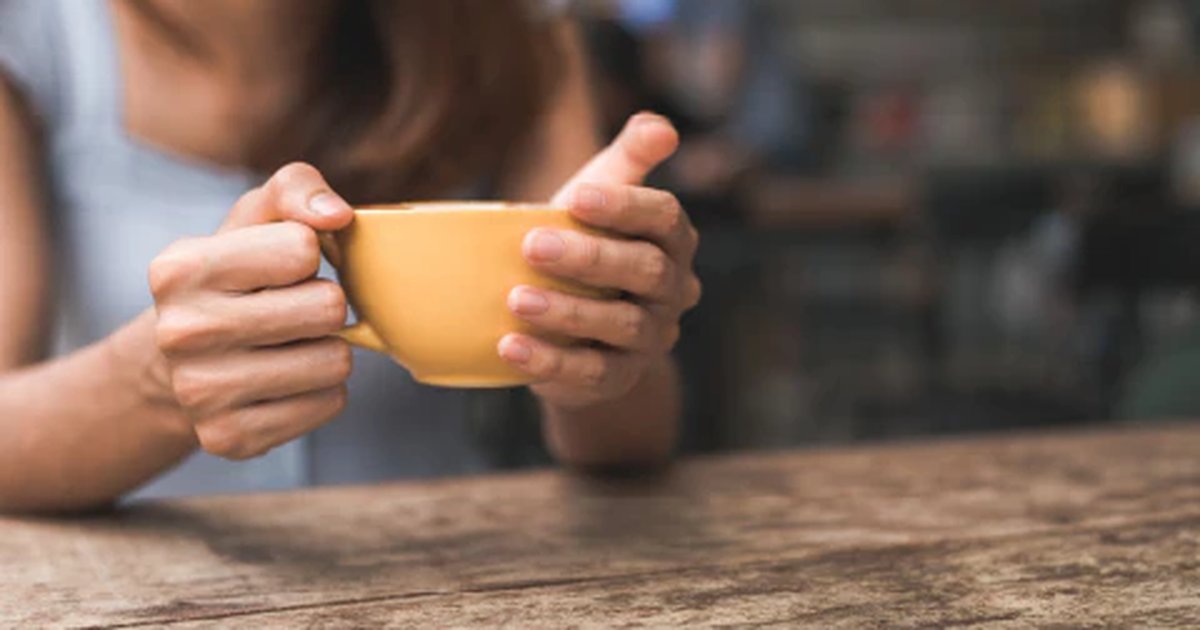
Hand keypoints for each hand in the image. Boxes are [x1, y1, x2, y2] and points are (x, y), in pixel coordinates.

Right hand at [149, 163, 355, 459]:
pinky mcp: (229, 438)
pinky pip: (330, 404)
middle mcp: (180, 332)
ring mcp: (200, 393)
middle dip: (325, 304)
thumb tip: (338, 215)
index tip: (280, 268)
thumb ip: (297, 189)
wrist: (179, 362)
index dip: (307, 255)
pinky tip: (284, 381)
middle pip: (328, 307)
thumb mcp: (255, 218)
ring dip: (327, 350)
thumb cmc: (234, 276)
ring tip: (288, 345)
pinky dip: (322, 391)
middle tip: (291, 311)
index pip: (304, 247)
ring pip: (335, 361)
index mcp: (180, 268)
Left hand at [499, 113, 700, 407]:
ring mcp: (651, 338)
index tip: (575, 198)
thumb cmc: (587, 242)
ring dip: (568, 311)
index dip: (624, 206)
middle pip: (646, 270)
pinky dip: (550, 360)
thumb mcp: (603, 196)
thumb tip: (660, 125)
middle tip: (531, 245)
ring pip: (621, 324)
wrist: (577, 324)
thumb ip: (629, 158)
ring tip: (516, 299)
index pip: (665, 217)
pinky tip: (509, 346)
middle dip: (590, 257)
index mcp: (673, 239)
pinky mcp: (619, 378)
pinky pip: (591, 372)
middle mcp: (674, 289)